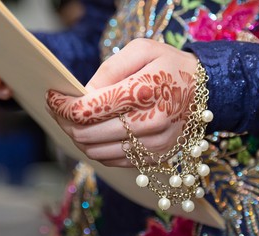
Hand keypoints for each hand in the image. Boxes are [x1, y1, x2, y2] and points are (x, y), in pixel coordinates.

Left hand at [46, 39, 197, 166]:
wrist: (206, 91)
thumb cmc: (171, 66)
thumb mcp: (141, 51)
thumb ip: (109, 70)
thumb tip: (83, 94)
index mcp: (144, 93)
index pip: (87, 110)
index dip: (61, 106)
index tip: (52, 97)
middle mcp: (149, 124)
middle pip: (86, 134)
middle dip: (64, 122)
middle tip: (59, 109)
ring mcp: (152, 146)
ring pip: (96, 152)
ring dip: (78, 138)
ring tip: (75, 121)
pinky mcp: (154, 158)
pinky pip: (112, 161)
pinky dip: (96, 148)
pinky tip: (96, 133)